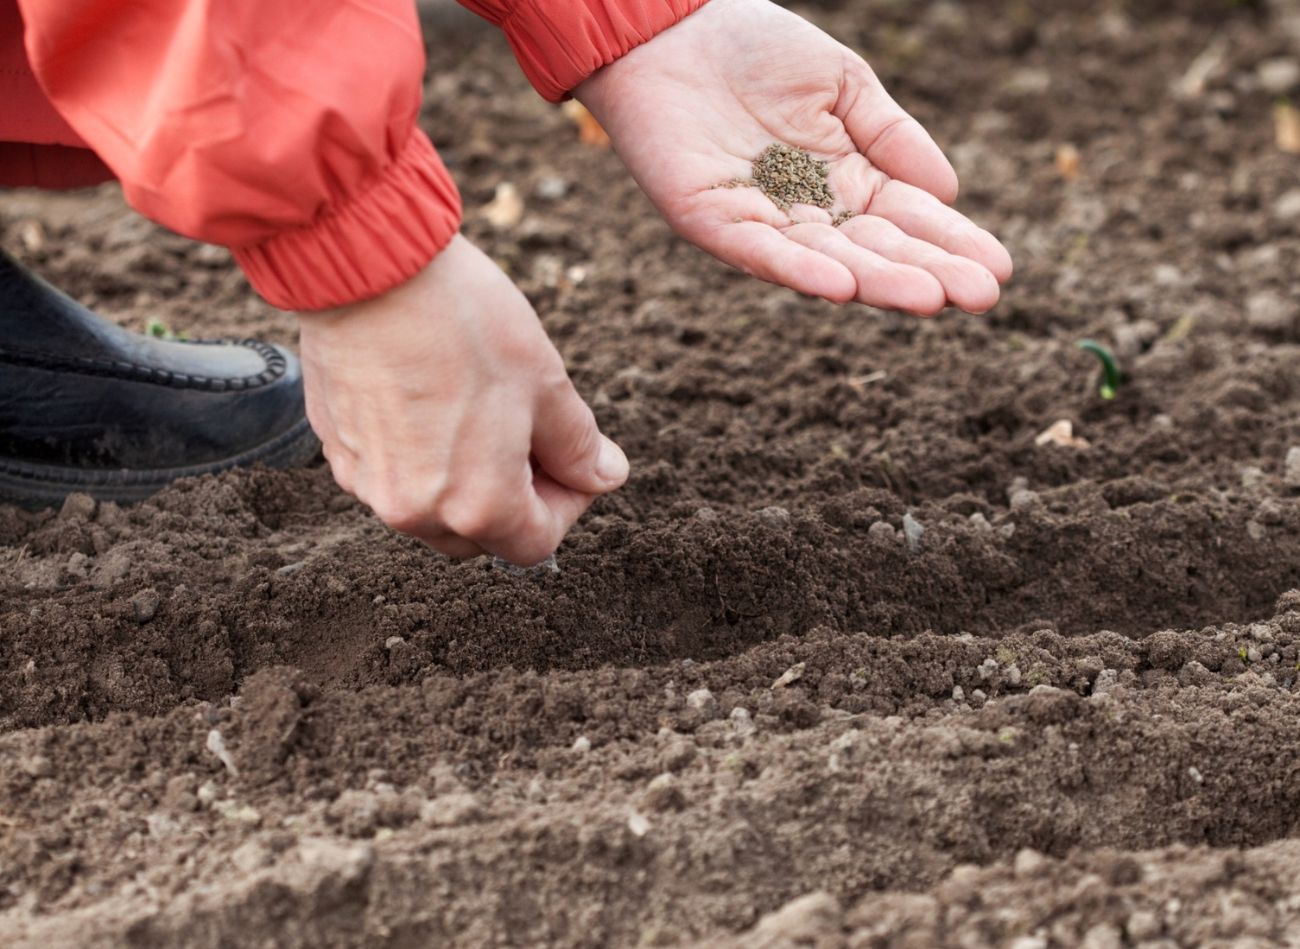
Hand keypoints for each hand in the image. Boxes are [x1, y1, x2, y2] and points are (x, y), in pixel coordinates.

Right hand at [298, 236, 628, 564]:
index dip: (568, 505)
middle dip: (516, 499)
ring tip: (482, 413)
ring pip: (432, 509)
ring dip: (467, 480)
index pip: (536, 544)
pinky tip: (432, 401)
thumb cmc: (463, 322)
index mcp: (477, 506)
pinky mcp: (338, 450)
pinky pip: (391, 476)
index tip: (575, 462)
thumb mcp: (546, 384)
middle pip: (481, 536)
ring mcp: (368, 484)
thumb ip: (578, 447)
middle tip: (533, 437)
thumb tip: (603, 476)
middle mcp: (415, 512)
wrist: (367, 266)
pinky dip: (420, 458)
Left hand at [577, 0, 1011, 314]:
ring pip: (827, 262)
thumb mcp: (843, 84)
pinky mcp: (712, 222)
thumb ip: (891, 136)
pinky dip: (800, 271)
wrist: (672, 28)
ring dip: (878, 282)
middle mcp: (809, 211)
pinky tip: (842, 286)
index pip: (908, 219)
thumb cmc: (757, 48)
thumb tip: (948, 192)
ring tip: (930, 298)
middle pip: (876, 251)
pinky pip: (761, 253)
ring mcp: (762, 221)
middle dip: (929, 273)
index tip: (999, 269)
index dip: (951, 243)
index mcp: (845, 179)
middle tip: (982, 298)